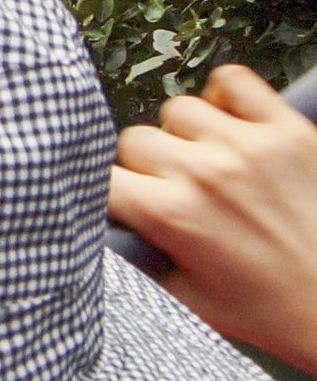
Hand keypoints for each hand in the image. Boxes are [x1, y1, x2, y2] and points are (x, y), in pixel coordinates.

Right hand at [110, 64, 316, 371]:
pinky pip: (233, 81)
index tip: (126, 205)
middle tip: (176, 193)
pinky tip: (233, 129)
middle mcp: (205, 173)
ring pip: (178, 110)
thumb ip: (135, 254)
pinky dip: (226, 98)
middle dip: (148, 167)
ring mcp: (247, 146)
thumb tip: (106, 224)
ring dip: (186, 136)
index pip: (102, 177)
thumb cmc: (271, 309)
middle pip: (134, 139)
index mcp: (172, 215)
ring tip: (211, 165)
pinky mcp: (287, 130)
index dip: (111, 193)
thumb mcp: (182, 296)